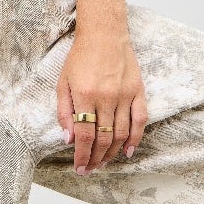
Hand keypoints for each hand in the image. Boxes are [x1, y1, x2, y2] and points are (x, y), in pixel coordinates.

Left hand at [57, 23, 147, 172]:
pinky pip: (140, 120)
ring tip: (103, 162)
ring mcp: (124, 95)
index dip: (82, 156)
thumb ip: (64, 112)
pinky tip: (128, 151)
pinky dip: (135, 139)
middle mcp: (106, 98)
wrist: (104, 34)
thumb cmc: (80, 58)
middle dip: (95, 158)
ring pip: (121, 134)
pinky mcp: (138, 91)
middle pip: (102, 139)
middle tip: (90, 169)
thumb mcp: (62, 83)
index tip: (79, 168)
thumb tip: (68, 139)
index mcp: (85, 96)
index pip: (84, 136)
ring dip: (112, 153)